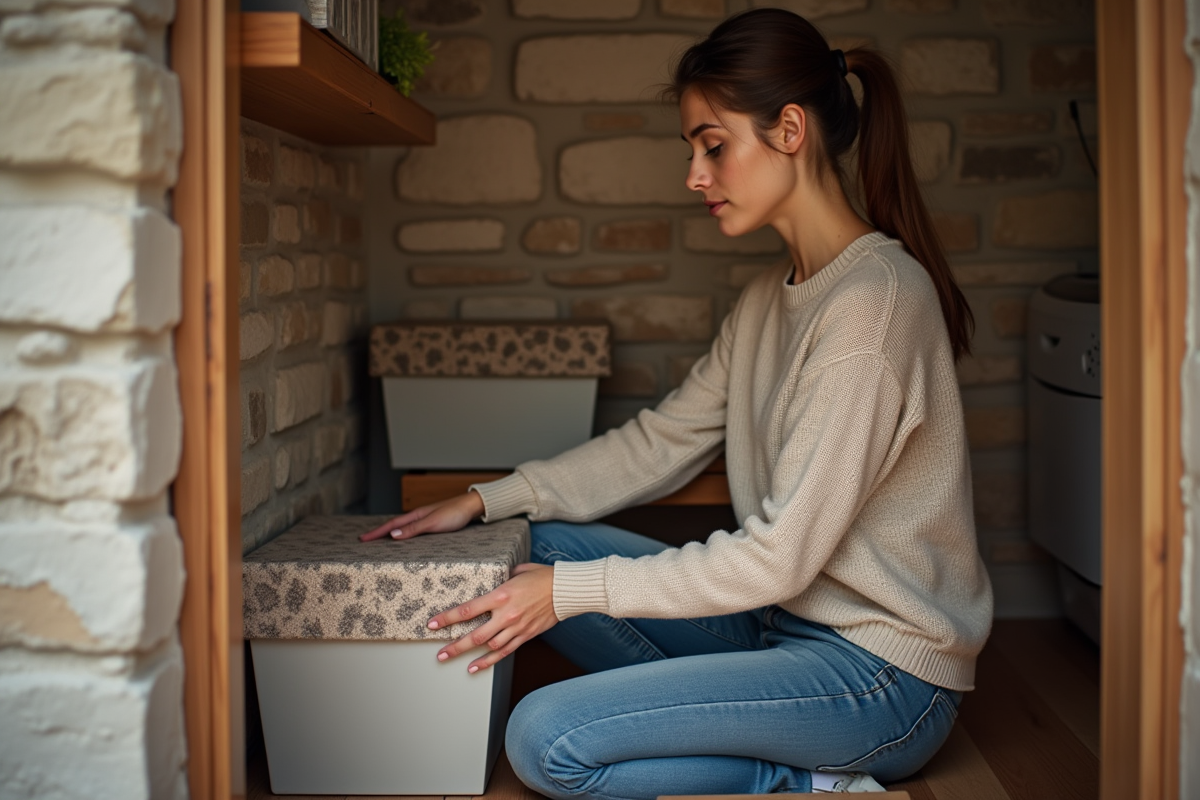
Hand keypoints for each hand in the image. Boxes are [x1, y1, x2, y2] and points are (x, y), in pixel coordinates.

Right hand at [358, 491, 484, 541]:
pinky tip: (404, 537)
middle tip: (364, 540)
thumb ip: (413, 529)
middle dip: (378, 532)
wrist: (472, 506)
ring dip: (389, 532)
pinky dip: (403, 533)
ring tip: (378, 540)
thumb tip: (391, 535)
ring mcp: (425, 518)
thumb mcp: (433, 523)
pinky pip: (412, 529)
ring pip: (402, 526)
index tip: (362, 539)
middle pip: (394, 524)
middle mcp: (418, 516)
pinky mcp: (433, 522)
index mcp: (416, 515)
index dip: (376, 533)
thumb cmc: (455, 513)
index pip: (391, 525)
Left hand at [428, 563, 555, 672]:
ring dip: (469, 655)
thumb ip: (502, 578)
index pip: (468, 609)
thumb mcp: (518, 571)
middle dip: (455, 645)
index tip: (433, 623)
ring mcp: (516, 627)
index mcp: (501, 594)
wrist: (566, 590)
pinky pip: (505, 652)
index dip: (448, 618)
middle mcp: (507, 614)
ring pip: (489, 646)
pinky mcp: (526, 635)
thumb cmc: (543, 576)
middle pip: (476, 635)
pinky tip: (475, 667)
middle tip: (439, 653)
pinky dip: (489, 661)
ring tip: (451, 659)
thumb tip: (493, 580)